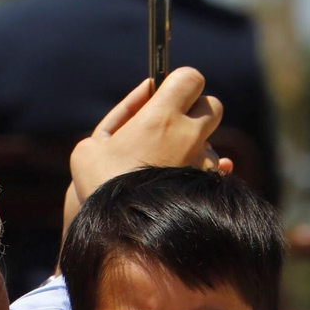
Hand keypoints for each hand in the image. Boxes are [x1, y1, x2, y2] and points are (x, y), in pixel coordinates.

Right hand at [69, 68, 226, 205]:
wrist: (120, 232)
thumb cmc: (99, 185)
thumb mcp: (92, 145)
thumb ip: (122, 113)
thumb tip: (148, 88)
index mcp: (161, 117)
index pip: (191, 78)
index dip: (181, 83)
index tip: (168, 94)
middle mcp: (189, 136)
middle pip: (213, 106)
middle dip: (196, 112)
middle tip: (172, 127)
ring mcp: (201, 163)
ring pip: (211, 143)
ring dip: (195, 148)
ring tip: (167, 166)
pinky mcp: (208, 188)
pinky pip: (217, 172)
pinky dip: (205, 173)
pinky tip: (186, 181)